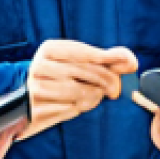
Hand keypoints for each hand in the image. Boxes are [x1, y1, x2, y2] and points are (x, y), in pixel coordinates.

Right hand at [24, 40, 138, 138]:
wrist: (28, 102)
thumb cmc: (60, 79)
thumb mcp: (77, 64)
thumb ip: (105, 60)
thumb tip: (131, 61)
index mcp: (50, 49)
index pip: (84, 52)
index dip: (108, 58)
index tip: (129, 63)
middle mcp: (40, 65)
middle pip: (85, 71)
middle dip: (107, 80)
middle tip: (115, 89)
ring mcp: (36, 87)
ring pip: (80, 92)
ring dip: (93, 96)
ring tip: (93, 96)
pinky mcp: (37, 109)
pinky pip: (70, 109)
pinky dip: (80, 108)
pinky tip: (78, 105)